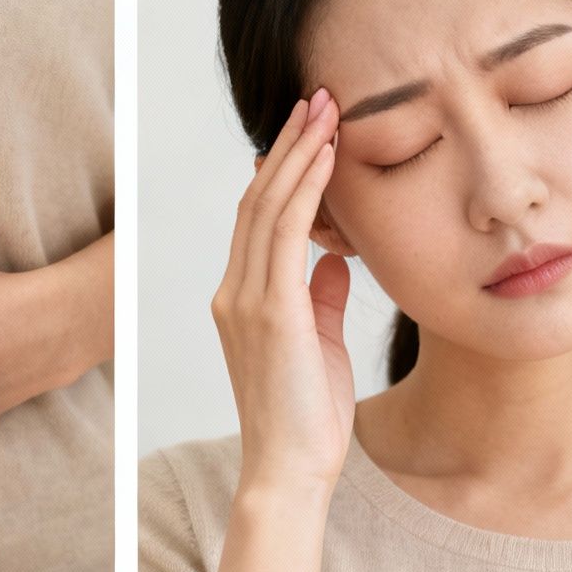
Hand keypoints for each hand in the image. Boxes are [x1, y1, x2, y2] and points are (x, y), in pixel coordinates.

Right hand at [211, 88, 353, 493]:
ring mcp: (247, 301)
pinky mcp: (270, 313)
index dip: (284, 171)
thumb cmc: (308, 421)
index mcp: (243, 301)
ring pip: (268, 207)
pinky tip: (328, 157)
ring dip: (300, 153)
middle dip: (290, 145)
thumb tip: (336, 258)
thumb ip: (321, 299)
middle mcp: (235, 293)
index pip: (259, 220)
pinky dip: (307, 190)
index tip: (312, 131)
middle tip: (319, 98)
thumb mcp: (320, 346)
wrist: (291, 473)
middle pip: (257, 200)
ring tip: (326, 109)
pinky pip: (285, 235)